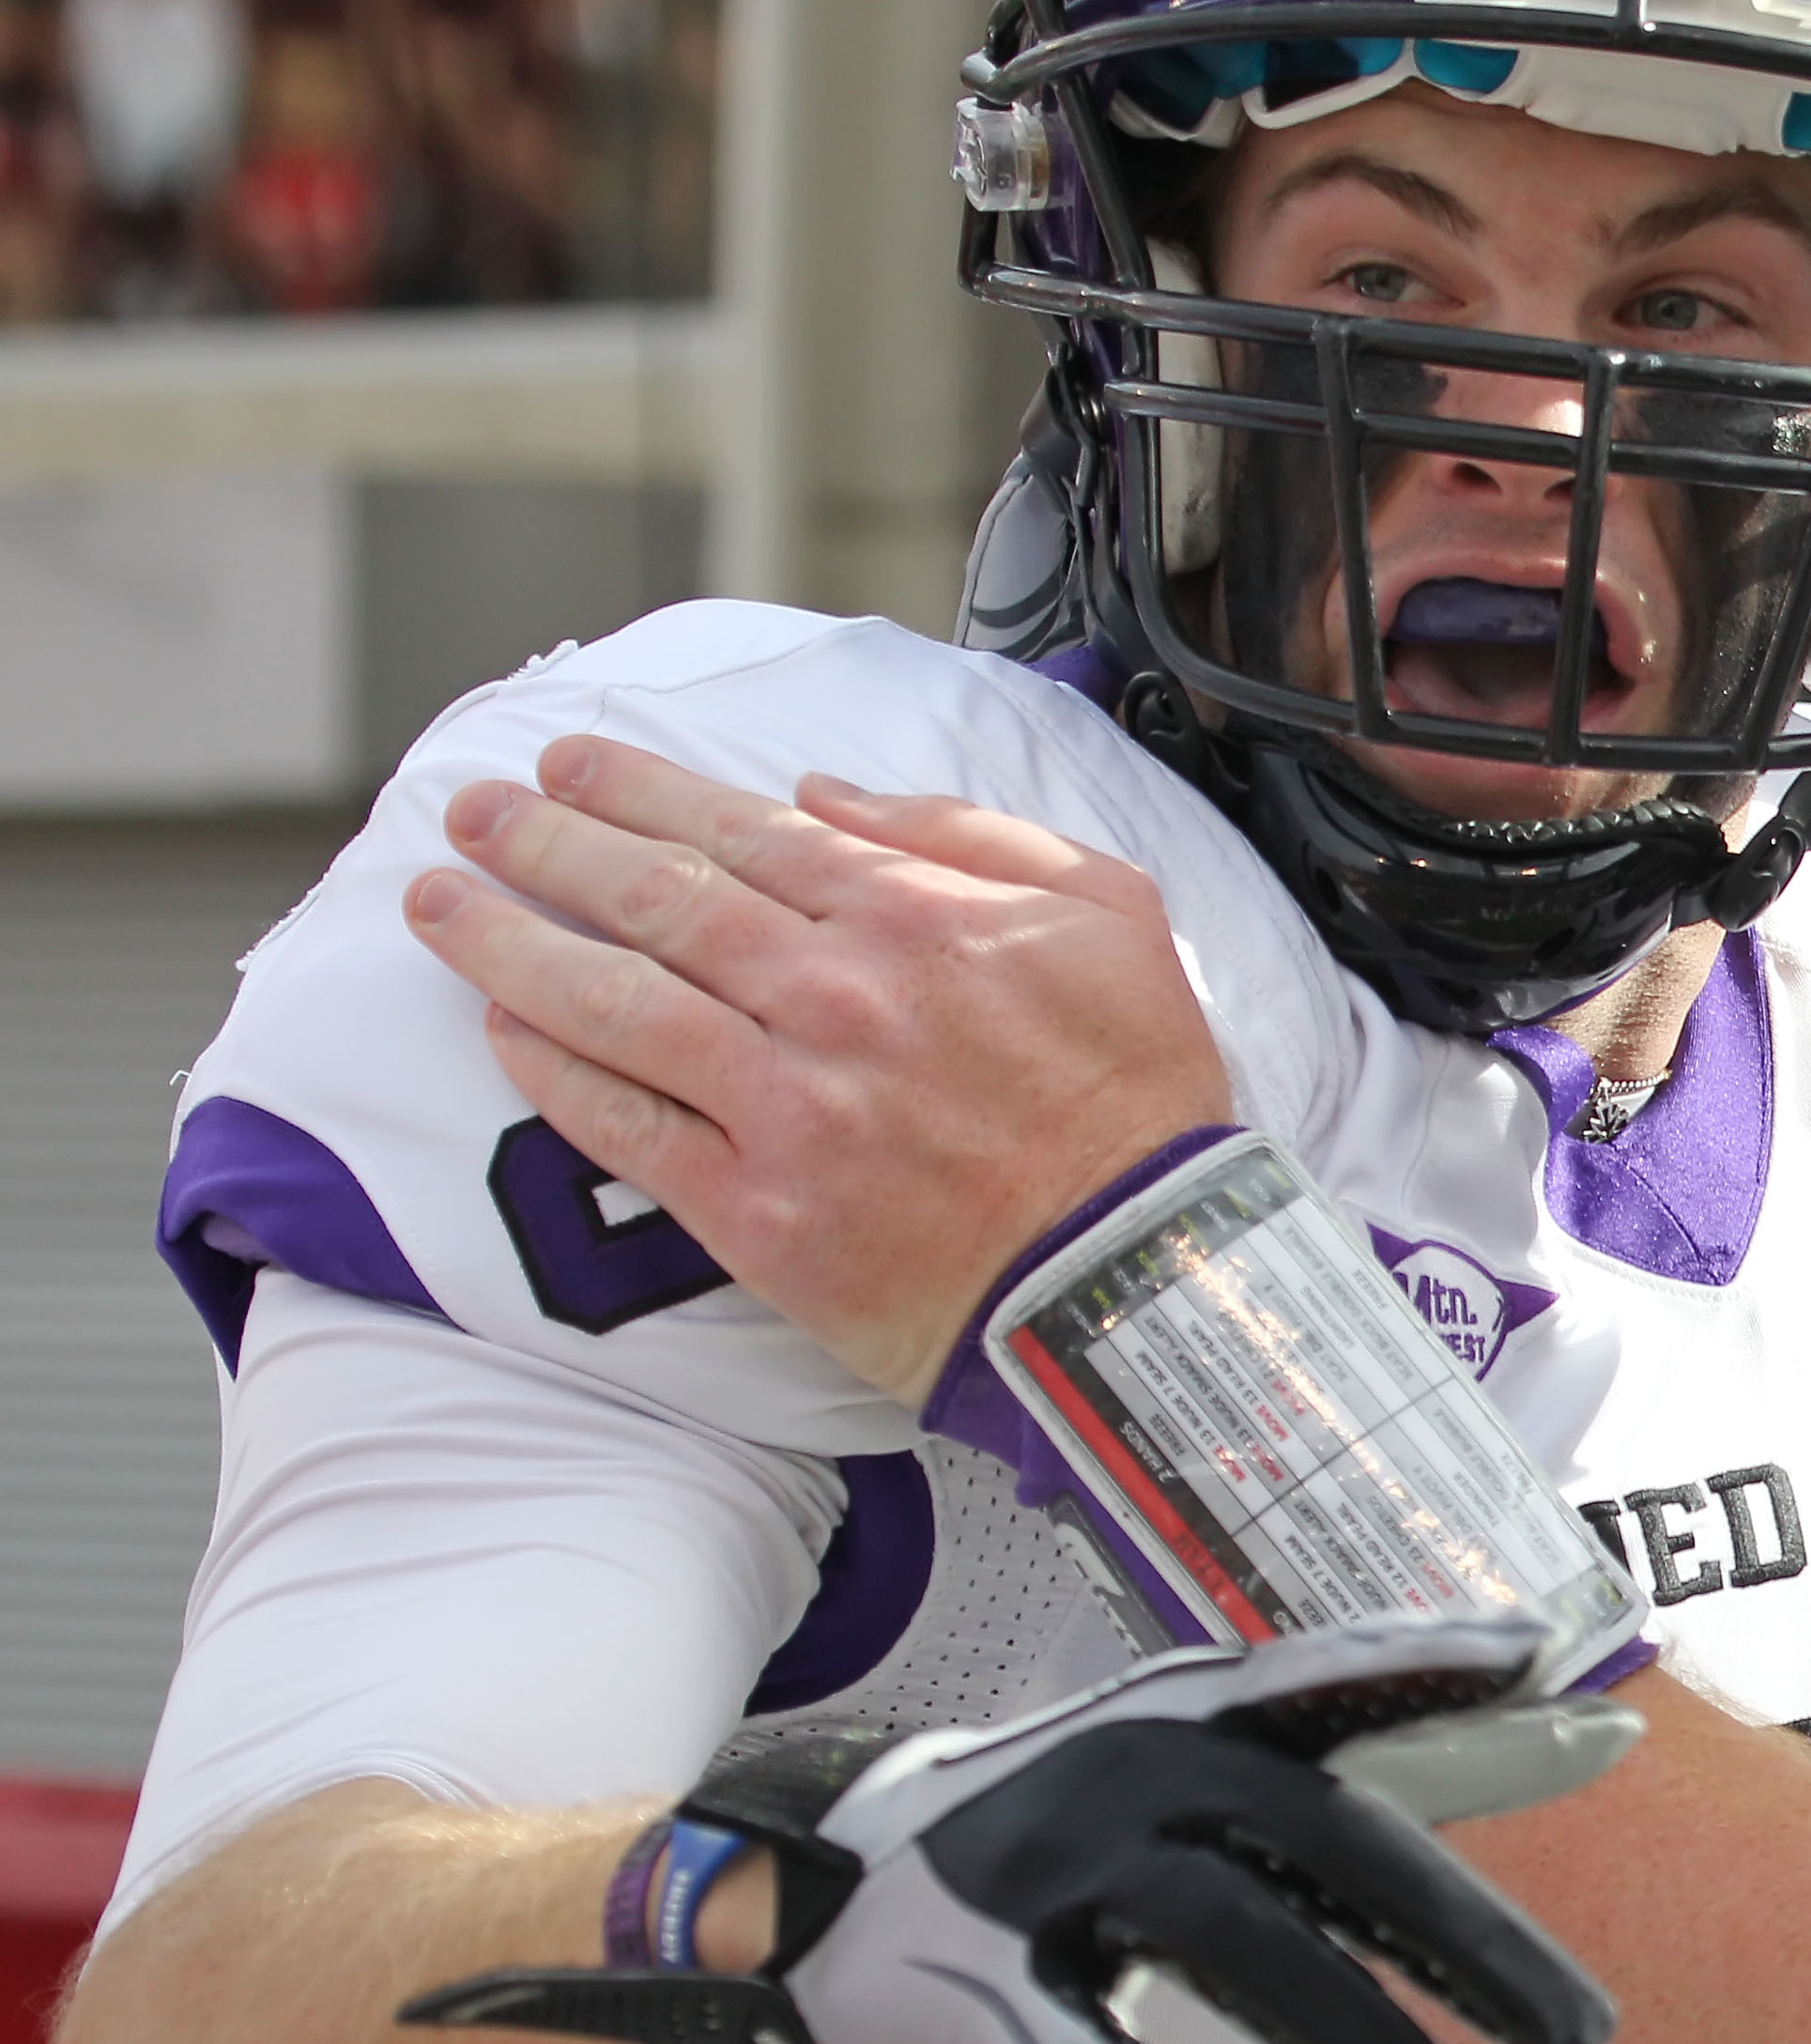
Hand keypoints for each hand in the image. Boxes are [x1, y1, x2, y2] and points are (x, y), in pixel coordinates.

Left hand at [404, 735, 1235, 1402]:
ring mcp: (783, 1104)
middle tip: (472, 810)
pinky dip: (552, 1075)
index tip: (570, 765)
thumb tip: (832, 797)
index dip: (638, 788)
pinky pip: (624, 1127)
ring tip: (439, 903)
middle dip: (542, 840)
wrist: (1138, 1277)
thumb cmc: (1137, 1105)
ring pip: (610, 999)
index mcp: (911, 916)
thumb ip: (971, 835)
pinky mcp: (755, 1209)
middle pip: (651, 896)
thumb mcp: (1110, 916)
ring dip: (507, 941)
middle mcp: (829, 995)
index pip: (739, 829)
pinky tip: (502, 1033)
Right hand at [404, 1619, 1642, 2043]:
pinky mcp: (979, 1985)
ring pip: (1232, 1948)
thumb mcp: (1218, 1782)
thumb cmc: (1080, 1838)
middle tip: (1583, 2034)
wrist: (820, 1894)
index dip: (1428, 1665)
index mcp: (1193, 1715)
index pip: (1331, 1680)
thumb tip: (1580, 1724)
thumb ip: (1387, 1762)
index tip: (1544, 1659)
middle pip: (1322, 1836)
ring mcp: (1048, 1872)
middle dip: (1460, 1934)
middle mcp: (1129, 1772)